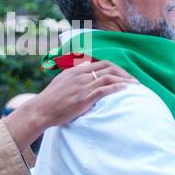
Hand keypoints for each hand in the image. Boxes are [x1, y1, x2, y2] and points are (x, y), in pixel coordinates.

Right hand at [4, 60, 131, 150]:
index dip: (115, 68)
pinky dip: (118, 87)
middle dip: (123, 72)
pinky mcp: (84, 98)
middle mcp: (79, 75)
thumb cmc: (49, 101)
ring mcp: (82, 86)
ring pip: (109, 77)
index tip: (122, 75)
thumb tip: (81, 77)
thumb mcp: (60, 83)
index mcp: (75, 71)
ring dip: (125, 80)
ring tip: (135, 85)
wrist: (40, 111)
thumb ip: (72, 78)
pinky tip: (125, 89)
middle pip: (108, 67)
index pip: (100, 63)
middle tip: (133, 80)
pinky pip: (105, 89)